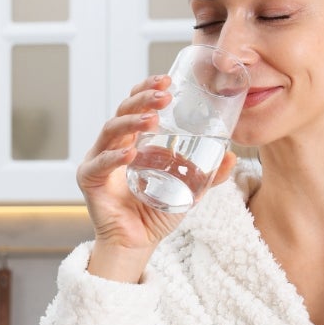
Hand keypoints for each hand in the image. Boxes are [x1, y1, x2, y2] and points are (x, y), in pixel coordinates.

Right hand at [77, 75, 237, 281]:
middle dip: (142, 99)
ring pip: (110, 130)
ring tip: (153, 120)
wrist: (137, 244)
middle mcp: (114, 144)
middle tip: (163, 95)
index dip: (148, 89)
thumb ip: (208, 174)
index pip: (137, 106)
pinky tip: (131, 152)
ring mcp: (99, 160)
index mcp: (133, 139)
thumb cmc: (156, 212)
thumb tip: (233, 156)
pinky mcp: (89, 179)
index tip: (167, 80)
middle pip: (123, 111)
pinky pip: (100, 163)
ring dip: (132, 122)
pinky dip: (114, 156)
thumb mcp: (189, 190)